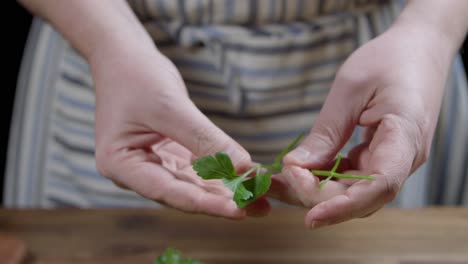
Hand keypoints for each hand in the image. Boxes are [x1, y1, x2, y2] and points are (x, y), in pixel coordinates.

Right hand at [90, 45, 269, 217]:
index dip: (207, 204)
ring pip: (195, 184)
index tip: (240, 210)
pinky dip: (222, 171)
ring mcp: (154, 164)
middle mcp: (135, 172)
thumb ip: (206, 139)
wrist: (124, 57)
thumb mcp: (171, 107)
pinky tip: (247, 178)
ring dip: (226, 190)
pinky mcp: (170, 154)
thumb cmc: (136, 77)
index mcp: (121, 165)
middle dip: (223, 200)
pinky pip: (199, 168)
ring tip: (261, 198)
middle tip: (260, 207)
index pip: (169, 192)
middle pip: (184, 194)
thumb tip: (244, 168)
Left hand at [278, 18, 452, 227]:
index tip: (310, 217)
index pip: (380, 186)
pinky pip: (353, 176)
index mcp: (404, 136)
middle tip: (277, 181)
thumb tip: (296, 167)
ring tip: (279, 180)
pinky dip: (326, 177)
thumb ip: (326, 132)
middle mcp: (404, 158)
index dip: (344, 207)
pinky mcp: (382, 156)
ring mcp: (394, 159)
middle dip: (316, 196)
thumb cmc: (388, 59)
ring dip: (317, 190)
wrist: (419, 48)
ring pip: (354, 190)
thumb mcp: (350, 89)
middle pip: (361, 195)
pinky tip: (300, 170)